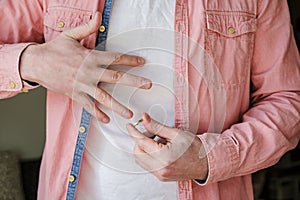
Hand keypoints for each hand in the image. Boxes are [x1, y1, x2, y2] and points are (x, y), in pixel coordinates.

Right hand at [20, 12, 151, 122]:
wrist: (36, 63)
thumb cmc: (54, 50)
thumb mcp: (71, 35)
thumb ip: (87, 28)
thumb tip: (98, 16)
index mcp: (91, 57)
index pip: (116, 58)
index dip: (131, 60)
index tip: (142, 62)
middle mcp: (90, 72)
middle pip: (116, 77)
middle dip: (134, 81)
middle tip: (147, 85)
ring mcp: (83, 85)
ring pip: (104, 97)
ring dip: (118, 106)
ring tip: (129, 113)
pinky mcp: (75, 94)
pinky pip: (88, 106)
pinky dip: (97, 114)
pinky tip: (106, 119)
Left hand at [126, 113, 207, 180]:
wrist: (205, 162)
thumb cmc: (195, 148)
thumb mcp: (175, 133)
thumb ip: (157, 127)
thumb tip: (145, 119)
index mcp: (164, 157)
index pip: (141, 143)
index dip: (134, 132)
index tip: (130, 126)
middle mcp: (160, 169)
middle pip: (137, 152)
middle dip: (139, 140)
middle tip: (150, 132)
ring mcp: (160, 174)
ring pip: (140, 160)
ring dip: (143, 148)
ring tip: (157, 141)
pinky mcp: (161, 176)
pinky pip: (147, 165)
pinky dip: (148, 155)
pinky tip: (159, 149)